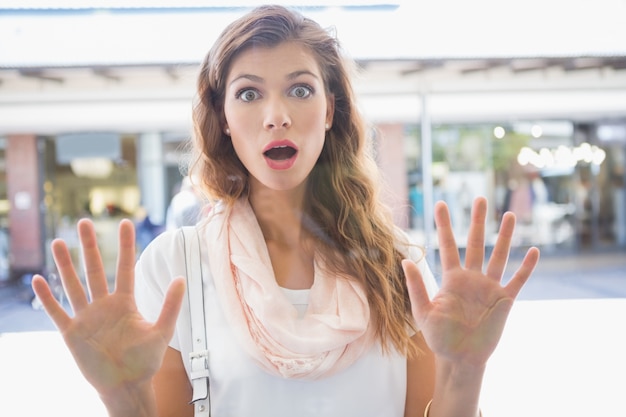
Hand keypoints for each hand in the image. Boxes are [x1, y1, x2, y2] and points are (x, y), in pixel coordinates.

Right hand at [32, 219, 185, 398]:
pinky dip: (48, 298)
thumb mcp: (162, 332)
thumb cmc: (145, 360)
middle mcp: (104, 305)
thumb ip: (170, 306)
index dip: (125, 246)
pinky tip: (38, 280)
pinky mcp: (72, 332)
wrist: (126, 385)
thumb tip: (181, 279)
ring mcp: (86, 317)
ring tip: (58, 242)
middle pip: (95, 269)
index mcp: (125, 302)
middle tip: (85, 221)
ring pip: (74, 285)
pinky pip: (57, 312)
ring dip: (65, 265)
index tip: (125, 223)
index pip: (124, 267)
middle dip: (90, 246)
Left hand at [403, 197, 538, 366]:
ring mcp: (489, 287)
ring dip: (504, 237)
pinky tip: (533, 250)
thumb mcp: (423, 312)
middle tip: (479, 198)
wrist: (460, 359)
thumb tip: (406, 260)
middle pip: (475, 243)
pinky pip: (517, 280)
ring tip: (508, 215)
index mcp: (451, 278)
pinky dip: (526, 267)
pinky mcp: (504, 300)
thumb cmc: (439, 337)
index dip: (444, 225)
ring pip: (498, 256)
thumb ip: (416, 287)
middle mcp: (471, 278)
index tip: (440, 204)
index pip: (447, 245)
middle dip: (477, 221)